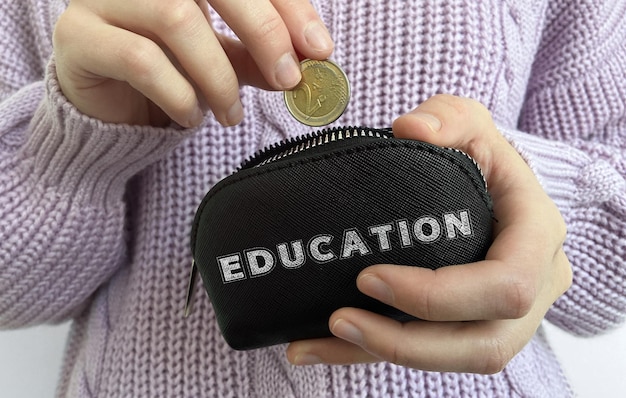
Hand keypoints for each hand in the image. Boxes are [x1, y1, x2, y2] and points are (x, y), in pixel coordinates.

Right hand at [53, 0, 333, 126]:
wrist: (107, 107)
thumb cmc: (169, 74)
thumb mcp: (223, 61)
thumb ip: (257, 56)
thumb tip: (306, 62)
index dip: (288, 7)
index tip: (320, 49)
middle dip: (264, 32)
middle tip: (288, 79)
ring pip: (177, 20)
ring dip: (218, 77)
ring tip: (231, 113)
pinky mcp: (79, 36)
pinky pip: (140, 60)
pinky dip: (179, 95)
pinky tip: (192, 116)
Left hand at [286, 94, 572, 373]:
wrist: (490, 188)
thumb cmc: (479, 154)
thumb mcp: (469, 122)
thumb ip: (446, 116)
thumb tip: (412, 129)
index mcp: (537, 237)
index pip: (506, 285)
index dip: (441, 295)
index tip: (370, 277)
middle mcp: (533, 287)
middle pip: (484, 343)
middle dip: (408, 342)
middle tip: (340, 318)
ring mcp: (506, 315)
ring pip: (457, 361)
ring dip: (388, 354)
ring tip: (324, 338)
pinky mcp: (473, 327)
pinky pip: (431, 357)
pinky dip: (375, 355)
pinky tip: (322, 348)